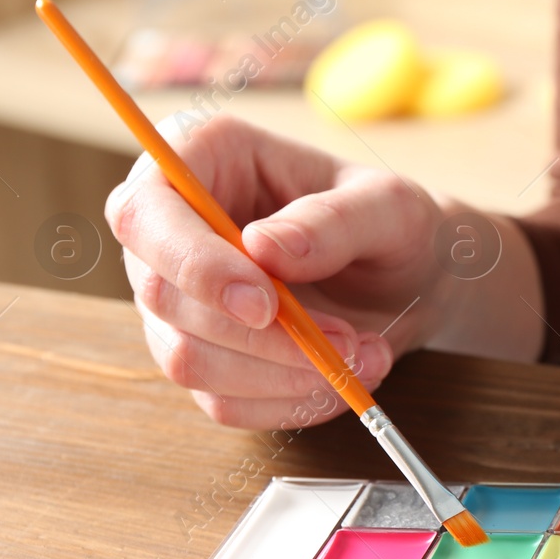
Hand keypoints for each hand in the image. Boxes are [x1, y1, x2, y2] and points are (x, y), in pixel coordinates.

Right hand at [106, 114, 541, 428]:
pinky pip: (223, 401)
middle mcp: (172, 228)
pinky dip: (289, 401)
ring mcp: (179, 298)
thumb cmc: (396, 227)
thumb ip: (332, 221)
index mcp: (202, 157)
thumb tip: (262, 248)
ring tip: (365, 356)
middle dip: (260, 336)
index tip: (264, 305)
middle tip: (349, 341)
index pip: (145, 212)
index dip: (193, 265)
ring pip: (188, 358)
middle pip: (162, 296)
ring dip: (282, 375)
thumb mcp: (389, 208)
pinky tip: (341, 378)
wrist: (415, 282)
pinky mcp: (204, 356)